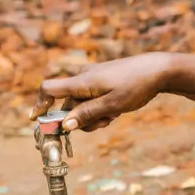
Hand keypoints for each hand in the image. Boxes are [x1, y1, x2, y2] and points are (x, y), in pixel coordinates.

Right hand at [39, 53, 171, 133]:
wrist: (158, 70)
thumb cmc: (136, 85)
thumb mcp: (112, 105)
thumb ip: (87, 115)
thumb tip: (64, 125)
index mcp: (82, 81)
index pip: (50, 89)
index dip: (40, 105)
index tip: (35, 120)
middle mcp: (83, 77)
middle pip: (68, 104)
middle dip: (81, 119)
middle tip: (105, 122)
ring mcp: (92, 78)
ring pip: (82, 104)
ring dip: (93, 115)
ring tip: (114, 114)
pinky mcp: (101, 80)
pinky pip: (92, 99)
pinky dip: (100, 108)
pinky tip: (116, 108)